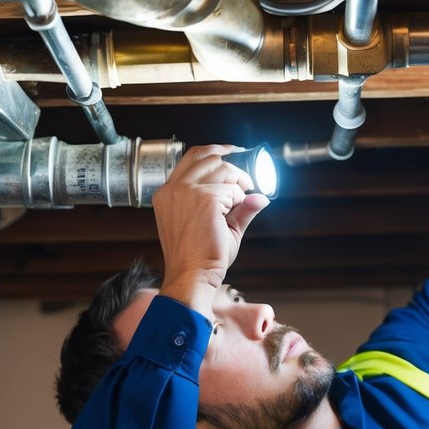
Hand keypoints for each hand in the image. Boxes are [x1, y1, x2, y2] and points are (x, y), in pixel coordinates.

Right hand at [151, 146, 269, 315]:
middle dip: (232, 167)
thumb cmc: (199, 259)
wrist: (192, 277)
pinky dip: (239, 201)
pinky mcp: (204, 199)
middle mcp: (173, 189)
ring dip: (237, 184)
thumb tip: (261, 197)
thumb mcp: (218, 226)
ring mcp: (187, 192)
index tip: (232, 153)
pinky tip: (231, 216)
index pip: (191, 158)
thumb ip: (238, 208)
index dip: (215, 152)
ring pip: (223, 169)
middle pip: (208, 157)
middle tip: (246, 182)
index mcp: (167, 193)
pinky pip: (232, 190)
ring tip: (238, 204)